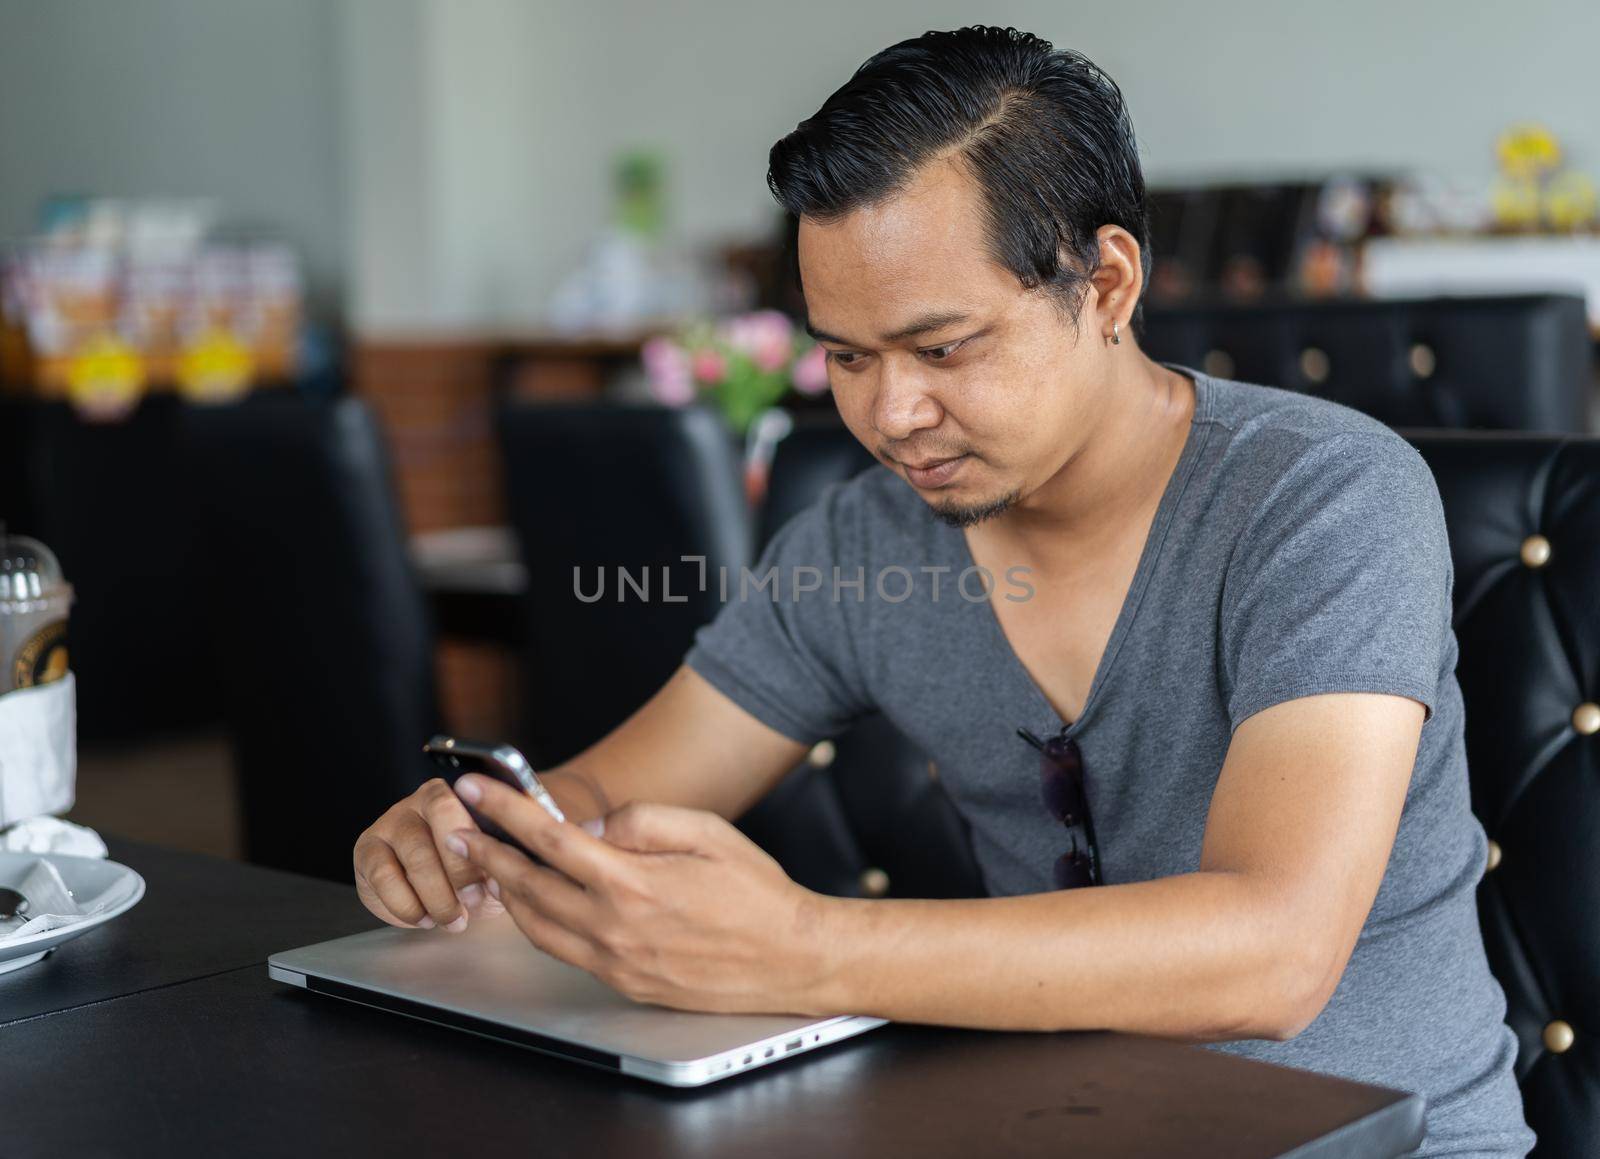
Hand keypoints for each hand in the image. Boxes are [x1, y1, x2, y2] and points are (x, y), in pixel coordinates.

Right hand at [353, 778, 505, 931]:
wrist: (437, 900)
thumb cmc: (470, 877)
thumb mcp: (492, 868)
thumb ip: (499, 862)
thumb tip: (502, 874)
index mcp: (462, 794)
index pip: (472, 802)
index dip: (482, 844)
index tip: (491, 881)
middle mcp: (423, 799)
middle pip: (442, 818)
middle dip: (460, 868)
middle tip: (473, 902)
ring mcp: (392, 821)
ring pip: (416, 854)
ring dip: (437, 896)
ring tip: (453, 920)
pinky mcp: (367, 849)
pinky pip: (384, 877)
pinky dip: (407, 905)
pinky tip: (424, 919)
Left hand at [447, 774, 829, 1014]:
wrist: (793, 959)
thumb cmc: (758, 893)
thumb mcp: (708, 832)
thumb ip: (644, 820)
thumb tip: (597, 826)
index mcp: (633, 883)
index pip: (550, 839)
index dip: (506, 811)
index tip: (478, 791)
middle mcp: (615, 928)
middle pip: (529, 887)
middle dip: (488, 854)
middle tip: (461, 830)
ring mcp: (617, 963)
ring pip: (537, 927)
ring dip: (506, 893)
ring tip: (490, 865)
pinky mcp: (626, 985)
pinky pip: (566, 952)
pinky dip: (540, 925)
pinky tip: (537, 906)